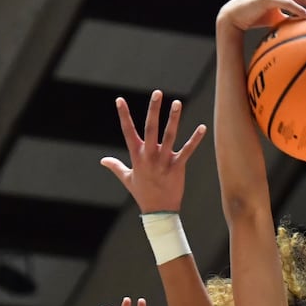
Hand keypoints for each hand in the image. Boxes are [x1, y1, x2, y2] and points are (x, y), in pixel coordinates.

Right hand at [100, 91, 206, 213]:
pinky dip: (195, 139)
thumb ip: (115, 166)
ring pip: (169, 135)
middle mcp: (150, 155)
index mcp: (137, 156)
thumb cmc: (142, 194)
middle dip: (153, 110)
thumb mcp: (127, 178)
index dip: (123, 115)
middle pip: (150, 128)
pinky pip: (188, 150)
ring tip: (177, 103)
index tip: (120, 100)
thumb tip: (103, 160)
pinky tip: (202, 127)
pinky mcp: (178, 167)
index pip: (128, 131)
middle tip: (157, 93)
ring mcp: (164, 161)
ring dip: (173, 119)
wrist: (159, 212)